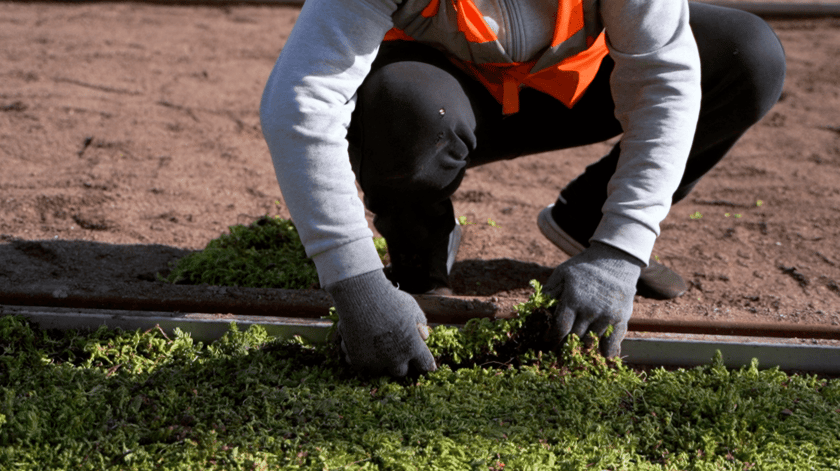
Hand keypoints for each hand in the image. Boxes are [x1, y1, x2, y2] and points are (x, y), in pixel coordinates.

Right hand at [325, 269, 436, 376]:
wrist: (362, 297)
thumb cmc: (389, 299)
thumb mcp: (411, 307)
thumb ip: (420, 323)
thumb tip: (424, 336)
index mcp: (413, 346)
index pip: (425, 365)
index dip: (426, 364)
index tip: (426, 365)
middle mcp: (396, 358)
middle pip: (400, 372)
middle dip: (400, 363)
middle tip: (395, 352)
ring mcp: (376, 361)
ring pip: (379, 371)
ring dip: (379, 362)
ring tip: (374, 347)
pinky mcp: (358, 360)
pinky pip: (361, 366)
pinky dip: (360, 357)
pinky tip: (359, 345)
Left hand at [544, 241, 642, 356]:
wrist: (616, 259)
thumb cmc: (584, 267)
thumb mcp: (562, 273)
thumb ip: (549, 292)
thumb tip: (535, 310)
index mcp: (573, 298)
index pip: (560, 328)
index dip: (551, 340)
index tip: (546, 344)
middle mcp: (590, 309)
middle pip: (574, 337)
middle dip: (564, 346)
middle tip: (556, 352)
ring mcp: (607, 315)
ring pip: (590, 341)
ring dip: (581, 348)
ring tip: (574, 351)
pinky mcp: (621, 318)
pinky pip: (612, 342)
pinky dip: (605, 351)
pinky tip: (599, 354)